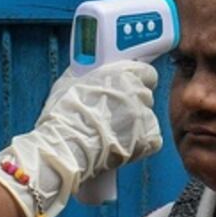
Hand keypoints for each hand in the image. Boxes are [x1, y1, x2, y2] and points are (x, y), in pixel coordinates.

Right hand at [0, 61, 161, 216]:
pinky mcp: (147, 140)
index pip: (146, 73)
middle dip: (133, 104)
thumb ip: (85, 73)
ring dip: (136, 125)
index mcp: (122, 74)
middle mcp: (138, 93)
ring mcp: (144, 117)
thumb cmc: (63, 115)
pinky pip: (152, 140)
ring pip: (147, 118)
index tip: (129, 88)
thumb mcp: (68, 82)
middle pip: (145, 96)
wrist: (67, 147)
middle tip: (113, 114)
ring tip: (114, 134)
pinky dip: (141, 144)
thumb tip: (85, 68)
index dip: (137, 81)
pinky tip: (123, 145)